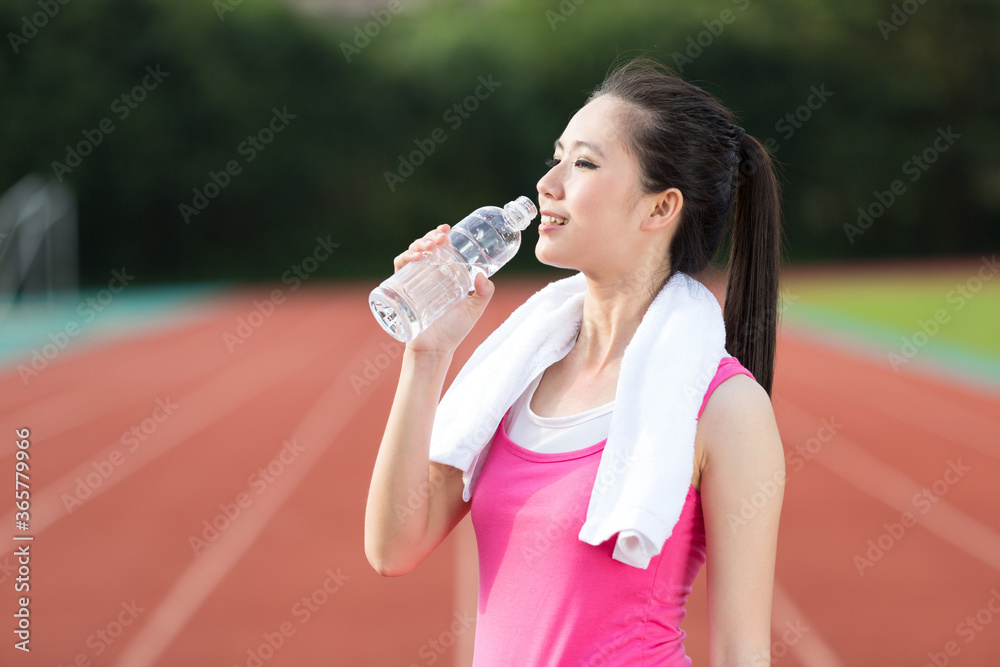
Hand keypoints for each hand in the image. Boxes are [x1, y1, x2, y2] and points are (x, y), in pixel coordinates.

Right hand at [392, 224, 494, 355]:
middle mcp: (427, 274)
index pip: (439, 248)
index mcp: (443, 274)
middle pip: (425, 247)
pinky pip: (399, 268)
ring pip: (411, 253)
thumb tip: (484, 276)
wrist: (436, 349)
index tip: (448, 229)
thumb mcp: (474, 309)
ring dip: (419, 244)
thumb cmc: (454, 330)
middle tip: (442, 237)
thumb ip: (484, 293)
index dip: (440, 235)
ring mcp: (414, 281)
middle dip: (430, 236)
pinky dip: (405, 259)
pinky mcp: (402, 290)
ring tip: (430, 245)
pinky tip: (416, 258)